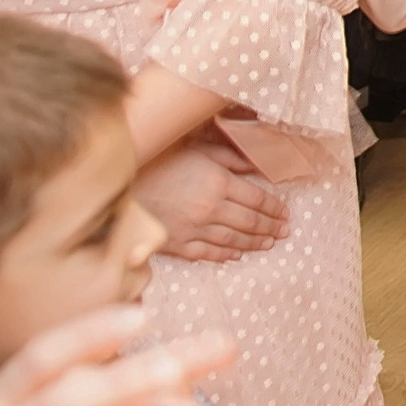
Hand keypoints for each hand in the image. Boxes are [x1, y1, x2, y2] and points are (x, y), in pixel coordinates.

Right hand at [133, 131, 288, 263]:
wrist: (119, 187)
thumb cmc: (159, 161)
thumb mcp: (198, 150)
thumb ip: (230, 158)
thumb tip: (259, 164)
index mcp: (218, 183)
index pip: (258, 199)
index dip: (275, 208)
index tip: (286, 213)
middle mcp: (211, 209)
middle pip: (250, 222)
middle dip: (271, 227)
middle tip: (285, 232)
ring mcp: (194, 230)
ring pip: (234, 241)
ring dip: (255, 243)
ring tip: (269, 243)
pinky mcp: (178, 244)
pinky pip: (208, 253)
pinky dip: (225, 255)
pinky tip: (236, 255)